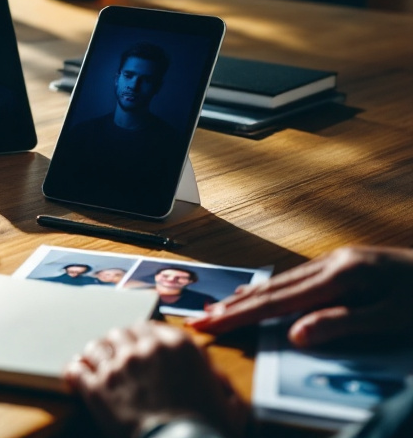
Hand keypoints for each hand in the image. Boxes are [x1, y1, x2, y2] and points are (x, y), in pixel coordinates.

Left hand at [63, 322, 247, 437]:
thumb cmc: (208, 428)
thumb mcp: (229, 401)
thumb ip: (217, 380)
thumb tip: (213, 377)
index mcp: (177, 345)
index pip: (148, 327)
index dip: (140, 336)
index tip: (136, 343)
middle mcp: (144, 349)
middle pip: (120, 333)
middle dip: (118, 343)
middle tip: (117, 354)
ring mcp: (118, 366)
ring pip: (96, 347)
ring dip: (96, 354)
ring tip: (95, 362)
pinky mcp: (97, 388)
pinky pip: (77, 369)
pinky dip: (75, 370)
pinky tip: (75, 374)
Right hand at [189, 246, 412, 347]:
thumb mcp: (393, 320)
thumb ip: (341, 324)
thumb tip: (293, 333)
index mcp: (341, 274)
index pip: (278, 301)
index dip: (240, 315)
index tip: (209, 324)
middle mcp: (335, 262)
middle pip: (273, 288)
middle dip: (234, 306)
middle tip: (201, 319)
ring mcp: (341, 260)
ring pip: (285, 281)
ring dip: (250, 297)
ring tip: (222, 308)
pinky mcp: (349, 265)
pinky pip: (301, 279)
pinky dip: (275, 290)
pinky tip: (265, 293)